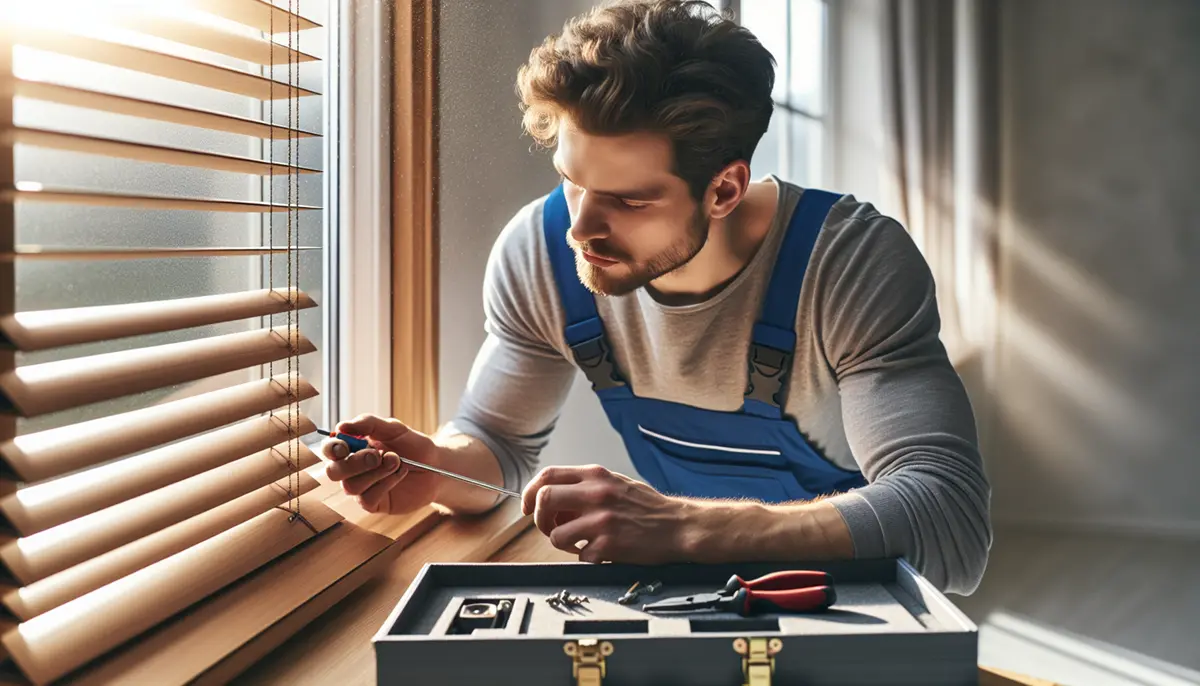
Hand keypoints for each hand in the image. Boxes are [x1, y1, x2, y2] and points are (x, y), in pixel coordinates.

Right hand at [318, 414, 442, 514]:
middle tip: (379, 454)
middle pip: (333, 472)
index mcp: (352, 448)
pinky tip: (400, 474)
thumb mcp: (394, 429)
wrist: (436, 466)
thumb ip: (369, 424)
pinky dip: (386, 484)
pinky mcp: (373, 503)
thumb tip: (341, 426)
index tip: (346, 444)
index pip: (329, 449)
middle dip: (354, 463)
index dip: (332, 447)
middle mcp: (352, 469)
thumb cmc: (413, 446)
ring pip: (350, 486)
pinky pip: (367, 498)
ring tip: (397, 461)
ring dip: (376, 472)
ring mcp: (362, 488)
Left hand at [520, 464, 700, 563]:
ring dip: (562, 542)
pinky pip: (579, 556)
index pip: (547, 475)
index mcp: (596, 476)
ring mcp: (602, 521)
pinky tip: (600, 551)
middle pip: (543, 500)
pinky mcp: (609, 545)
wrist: (678, 526)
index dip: (529, 491)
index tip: (528, 506)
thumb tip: (551, 498)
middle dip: (539, 519)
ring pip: (556, 534)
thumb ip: (584, 486)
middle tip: (550, 527)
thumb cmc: (646, 507)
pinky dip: (585, 557)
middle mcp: (597, 494)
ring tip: (580, 542)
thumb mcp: (615, 483)